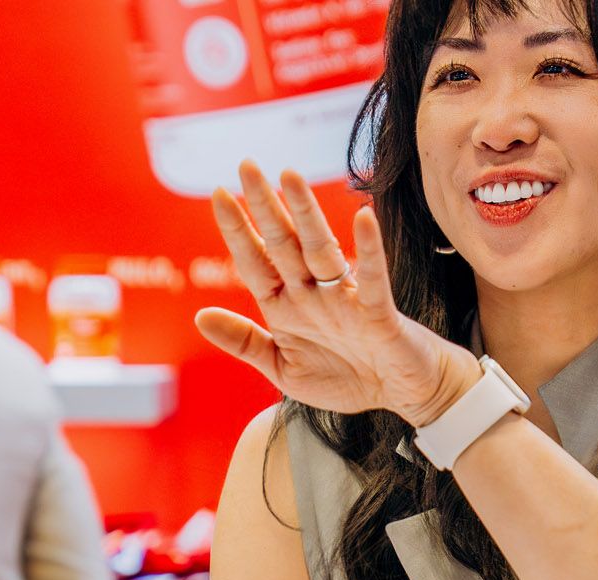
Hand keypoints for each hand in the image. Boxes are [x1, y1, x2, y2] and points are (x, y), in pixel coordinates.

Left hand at [195, 161, 480, 425]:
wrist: (399, 395)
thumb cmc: (344, 378)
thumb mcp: (282, 368)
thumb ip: (245, 342)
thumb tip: (199, 316)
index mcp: (286, 307)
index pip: (255, 263)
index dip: (237, 231)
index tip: (218, 193)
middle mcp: (313, 295)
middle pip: (285, 244)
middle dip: (264, 206)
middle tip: (246, 165)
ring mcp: (345, 300)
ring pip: (322, 250)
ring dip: (306, 213)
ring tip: (289, 176)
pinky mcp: (378, 313)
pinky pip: (373, 278)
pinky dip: (370, 250)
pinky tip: (364, 218)